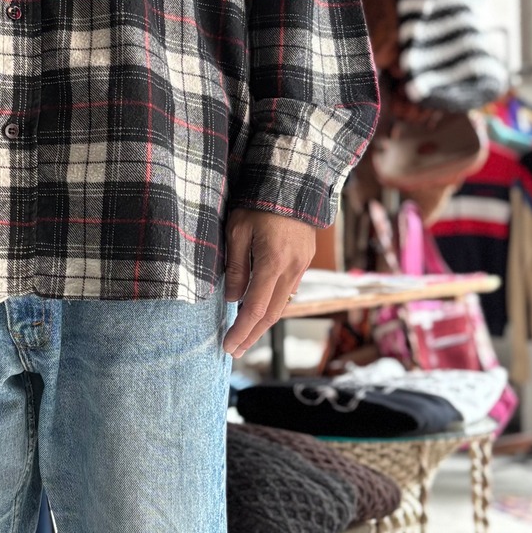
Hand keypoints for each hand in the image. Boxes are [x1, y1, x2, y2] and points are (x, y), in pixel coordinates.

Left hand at [222, 208, 316, 358]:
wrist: (292, 181)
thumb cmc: (258, 202)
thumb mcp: (237, 230)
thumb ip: (235, 266)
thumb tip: (232, 298)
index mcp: (273, 262)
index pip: (255, 308)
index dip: (241, 330)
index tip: (228, 346)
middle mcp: (291, 269)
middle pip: (272, 313)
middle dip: (252, 335)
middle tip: (235, 351)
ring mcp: (301, 266)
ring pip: (282, 304)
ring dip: (263, 324)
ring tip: (245, 336)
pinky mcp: (303, 260)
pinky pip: (287, 290)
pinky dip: (272, 305)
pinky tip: (259, 310)